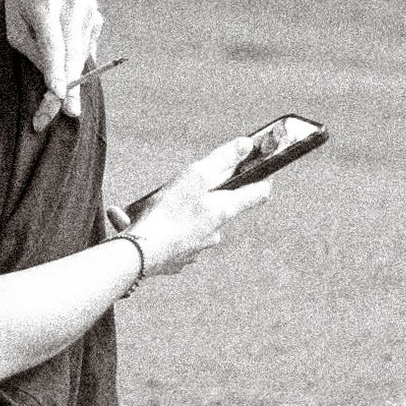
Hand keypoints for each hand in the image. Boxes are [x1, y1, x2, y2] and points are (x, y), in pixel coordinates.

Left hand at [5, 0, 103, 130]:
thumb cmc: (20, 4)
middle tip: (70, 113)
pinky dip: (76, 59)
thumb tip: (55, 78)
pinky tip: (63, 54)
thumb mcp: (14, 25)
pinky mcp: (96, 13)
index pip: (51, 42)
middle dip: (72, 85)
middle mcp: (71, 0)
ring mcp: (88, 5)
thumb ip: (32, 49)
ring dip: (72, 77)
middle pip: (72, 51)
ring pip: (82, 51)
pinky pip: (87, 46)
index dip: (54, 69)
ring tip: (58, 99)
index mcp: (44, 1)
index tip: (58, 93)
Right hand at [123, 135, 274, 279]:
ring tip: (149, 209)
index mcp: (223, 211)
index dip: (262, 181)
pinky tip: (141, 225)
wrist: (140, 255)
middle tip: (182, 188)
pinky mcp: (175, 260)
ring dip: (175, 215)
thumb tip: (247, 145)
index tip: (265, 174)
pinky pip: (172, 241)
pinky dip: (161, 232)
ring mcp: (195, 249)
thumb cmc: (168, 213)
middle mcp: (214, 233)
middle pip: (218, 210)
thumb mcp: (196, 176)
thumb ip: (222, 159)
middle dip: (204, 198)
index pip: (256, 194)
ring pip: (191, 226)